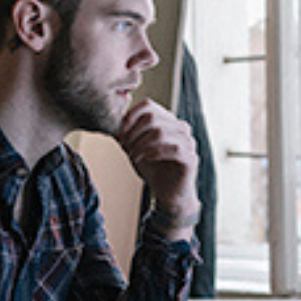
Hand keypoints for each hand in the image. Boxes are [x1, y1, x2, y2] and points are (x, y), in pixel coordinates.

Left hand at [116, 99, 199, 217]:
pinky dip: (153, 152)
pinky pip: (174, 148)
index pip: (148, 105)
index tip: (119, 133)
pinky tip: (145, 159)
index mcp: (167, 121)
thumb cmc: (153, 169)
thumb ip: (125, 135)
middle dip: (132, 132)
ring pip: (160, 132)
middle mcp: (180, 127)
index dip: (130, 116)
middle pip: (151, 117)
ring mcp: (188, 141)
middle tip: (124, 147)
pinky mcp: (191, 157)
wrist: (168, 194)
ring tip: (132, 156)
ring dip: (140, 145)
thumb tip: (109, 122)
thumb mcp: (134, 149)